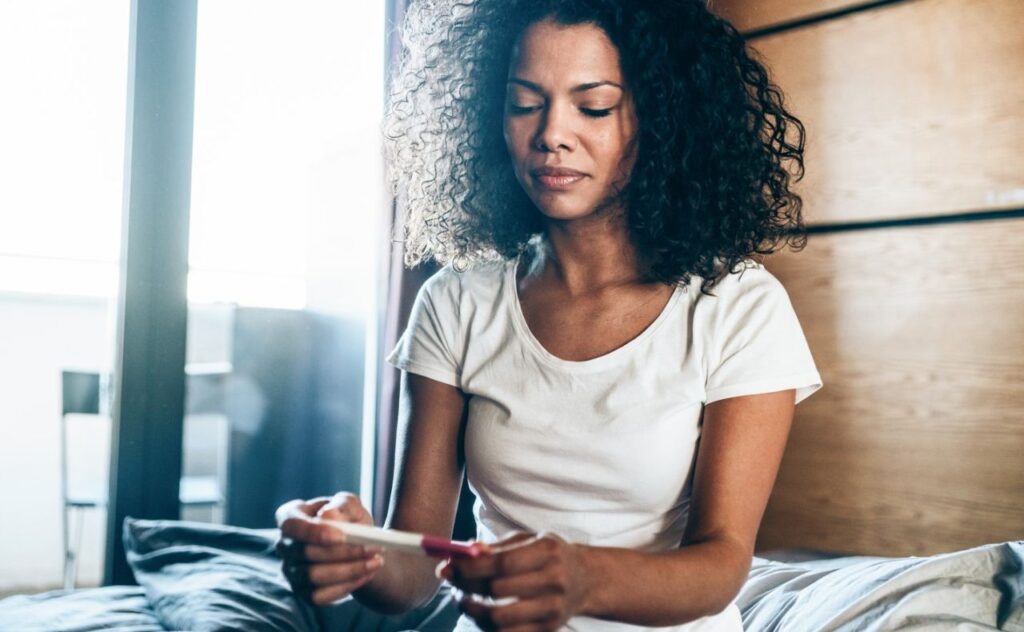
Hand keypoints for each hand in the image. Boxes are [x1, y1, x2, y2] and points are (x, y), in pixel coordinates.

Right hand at [275, 492, 382, 605]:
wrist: (358, 545)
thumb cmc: (349, 519)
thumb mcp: (350, 504)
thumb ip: (341, 505)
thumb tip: (328, 515)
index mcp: (289, 517)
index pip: (291, 525)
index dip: (314, 532)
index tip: (342, 536)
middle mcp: (285, 546)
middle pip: (306, 553)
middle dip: (343, 552)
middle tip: (374, 548)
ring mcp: (291, 571)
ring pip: (314, 576)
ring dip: (350, 569)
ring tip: (376, 560)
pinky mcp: (303, 592)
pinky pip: (321, 596)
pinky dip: (348, 585)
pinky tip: (368, 573)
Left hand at [440, 532, 592, 631]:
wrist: (587, 580)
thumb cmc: (550, 555)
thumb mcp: (529, 540)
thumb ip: (495, 547)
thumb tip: (461, 553)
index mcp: (547, 552)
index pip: (502, 563)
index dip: (471, 567)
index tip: (449, 567)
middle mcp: (554, 580)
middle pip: (498, 591)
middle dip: (466, 587)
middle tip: (451, 582)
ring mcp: (553, 609)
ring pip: (499, 618)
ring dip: (472, 611)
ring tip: (463, 600)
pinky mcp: (548, 630)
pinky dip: (486, 627)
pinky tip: (480, 615)